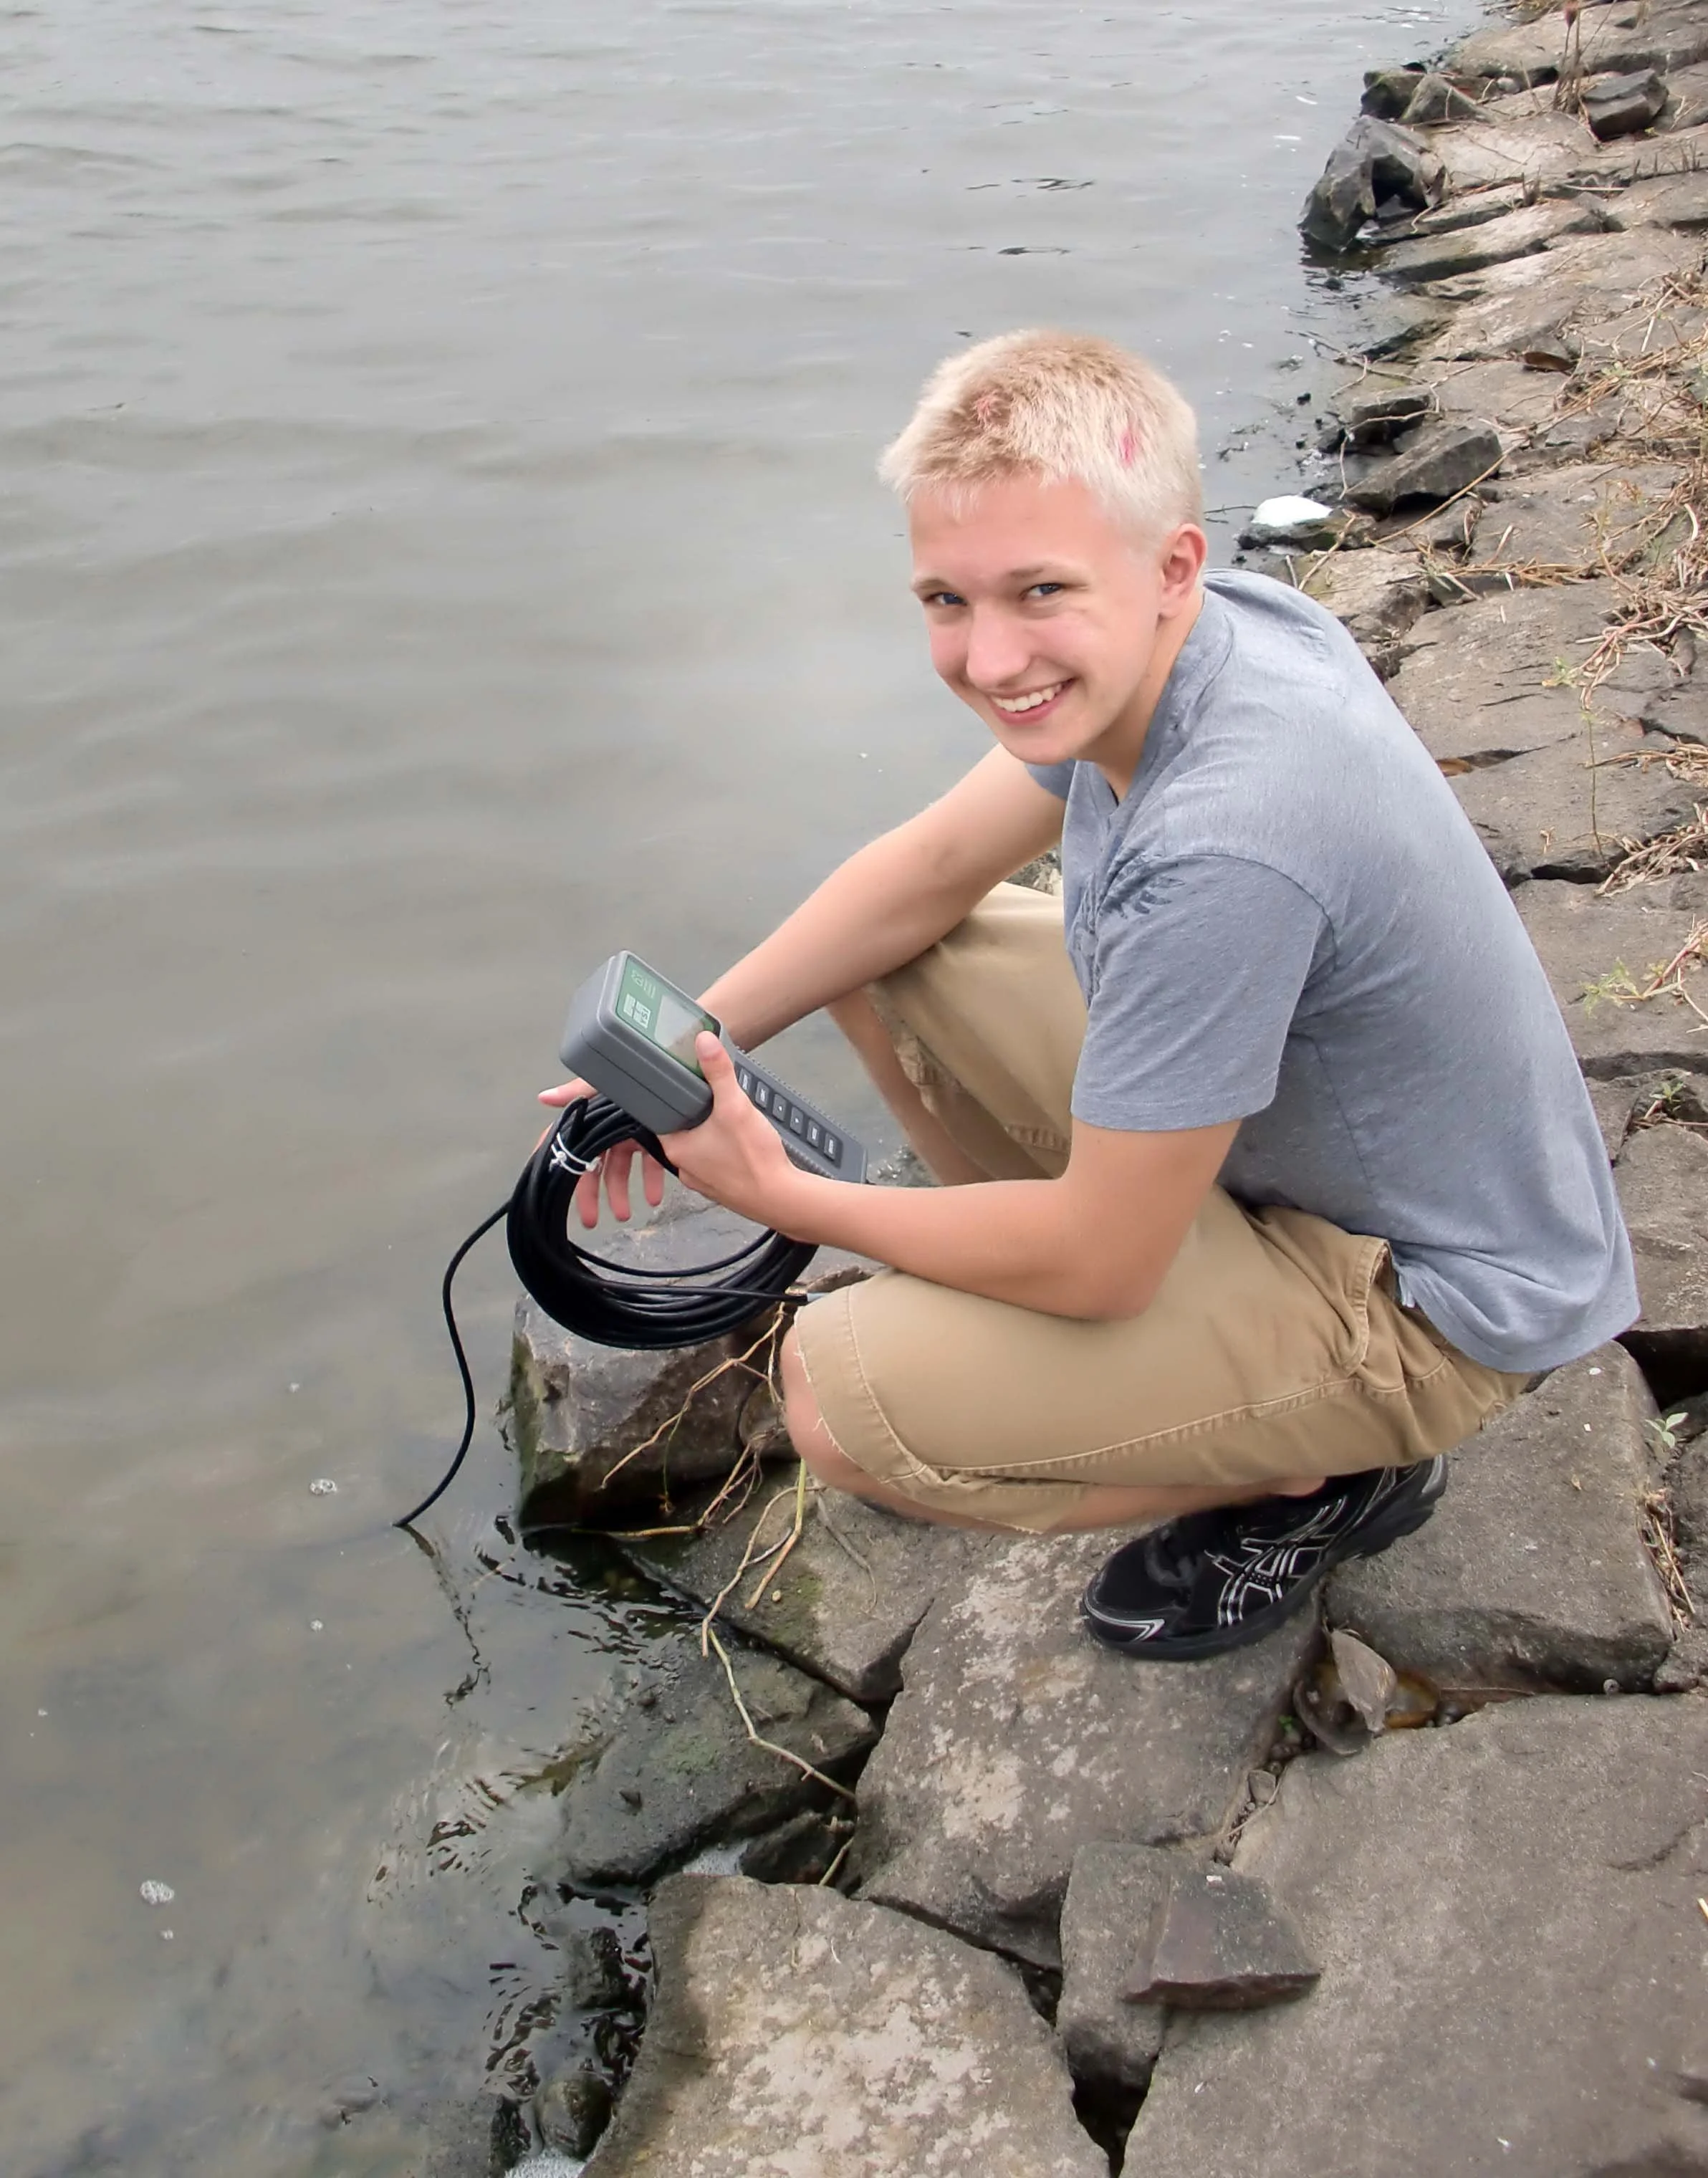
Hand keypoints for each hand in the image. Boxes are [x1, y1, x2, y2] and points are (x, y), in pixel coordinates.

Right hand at [535, 1075, 667, 1229]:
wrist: (677, 1081)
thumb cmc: (637, 1081)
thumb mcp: (605, 1085)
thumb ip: (576, 1091)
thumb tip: (544, 1097)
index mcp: (594, 1116)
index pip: (568, 1142)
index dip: (559, 1164)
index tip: (554, 1189)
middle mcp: (609, 1127)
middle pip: (592, 1166)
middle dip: (589, 1194)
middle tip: (591, 1219)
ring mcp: (631, 1134)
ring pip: (619, 1170)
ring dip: (619, 1194)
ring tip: (624, 1214)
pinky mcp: (655, 1139)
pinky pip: (649, 1165)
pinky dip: (650, 1183)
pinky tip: (653, 1198)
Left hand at [658, 1035, 809, 1230]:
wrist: (782, 1199)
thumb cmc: (754, 1158)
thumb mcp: (735, 1106)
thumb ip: (719, 1072)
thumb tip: (704, 1041)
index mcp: (676, 1149)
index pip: (662, 1115)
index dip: (675, 1097)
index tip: (689, 1084)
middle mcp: (684, 1168)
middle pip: (684, 1130)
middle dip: (700, 1114)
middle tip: (719, 1099)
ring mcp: (703, 1182)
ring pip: (703, 1147)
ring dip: (715, 1134)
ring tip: (733, 1121)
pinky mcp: (723, 1189)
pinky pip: (719, 1163)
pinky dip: (728, 1152)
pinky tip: (744, 1145)